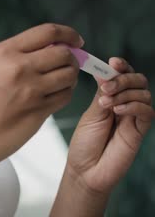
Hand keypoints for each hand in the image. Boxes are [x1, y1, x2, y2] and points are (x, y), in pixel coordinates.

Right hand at [0, 24, 82, 168]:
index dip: (68, 34)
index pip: (48, 32)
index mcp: (5, 52)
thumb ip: (15, 55)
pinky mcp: (38, 111)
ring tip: (59, 82)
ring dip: (70, 77)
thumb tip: (48, 48)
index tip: (75, 40)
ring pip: (69, 75)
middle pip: (64, 53)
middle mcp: (19, 67)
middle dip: (72, 58)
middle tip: (68, 64)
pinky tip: (53, 96)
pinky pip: (65, 96)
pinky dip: (64, 94)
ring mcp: (30, 90)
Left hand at [66, 58, 154, 194]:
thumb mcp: (91, 113)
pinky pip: (147, 111)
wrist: (86, 170)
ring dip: (124, 93)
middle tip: (106, 87)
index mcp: (110, 97)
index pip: (122, 75)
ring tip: (106, 104)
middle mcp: (124, 104)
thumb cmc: (85, 143)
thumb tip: (104, 70)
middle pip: (137, 80)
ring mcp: (133, 117)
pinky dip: (133, 106)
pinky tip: (118, 111)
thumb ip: (101, 94)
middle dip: (123, 78)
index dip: (121, 66)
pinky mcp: (140, 130)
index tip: (112, 62)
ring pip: (143, 93)